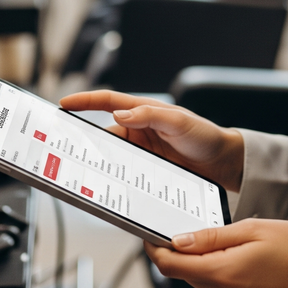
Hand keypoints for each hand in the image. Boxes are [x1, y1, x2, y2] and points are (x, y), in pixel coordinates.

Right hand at [59, 90, 244, 191]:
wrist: (223, 163)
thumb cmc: (205, 135)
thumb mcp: (179, 122)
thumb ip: (150, 116)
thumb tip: (121, 114)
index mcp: (144, 111)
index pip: (108, 102)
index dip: (85, 101)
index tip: (65, 104)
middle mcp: (139, 130)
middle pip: (103, 133)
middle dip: (84, 139)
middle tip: (65, 146)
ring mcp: (141, 151)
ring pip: (111, 156)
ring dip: (99, 162)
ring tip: (83, 171)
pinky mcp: (145, 171)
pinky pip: (123, 173)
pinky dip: (113, 178)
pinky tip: (107, 186)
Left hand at [146, 219, 287, 287]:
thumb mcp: (251, 229)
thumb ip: (211, 237)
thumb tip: (179, 240)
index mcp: (223, 274)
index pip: (172, 265)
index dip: (156, 248)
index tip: (150, 233)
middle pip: (183, 274)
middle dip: (179, 252)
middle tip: (186, 227)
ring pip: (200, 281)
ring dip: (199, 261)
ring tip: (221, 240)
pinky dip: (215, 271)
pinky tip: (233, 256)